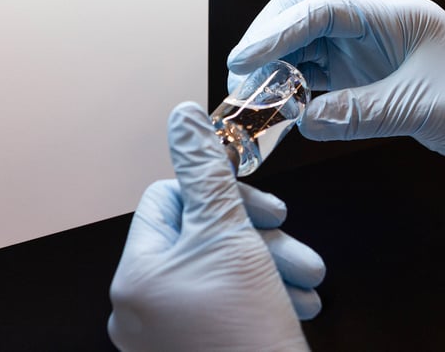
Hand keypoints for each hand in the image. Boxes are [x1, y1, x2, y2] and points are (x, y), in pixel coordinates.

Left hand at [107, 102, 323, 350]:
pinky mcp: (196, 348)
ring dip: (271, 266)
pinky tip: (297, 302)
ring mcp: (168, 333)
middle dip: (258, 237)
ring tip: (307, 281)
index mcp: (137, 275)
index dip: (219, 195)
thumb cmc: (248, 333)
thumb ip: (205, 171)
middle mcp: (143, 306)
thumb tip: (183, 116)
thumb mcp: (230, 234)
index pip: (169, 200)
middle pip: (202, 237)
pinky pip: (227, 302)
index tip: (262, 208)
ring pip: (223, 269)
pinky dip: (263, 295)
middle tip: (293, 245)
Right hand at [227, 0, 444, 174]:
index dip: (276, 33)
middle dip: (268, 42)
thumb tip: (302, 118)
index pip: (320, 11)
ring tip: (254, 97)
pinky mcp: (370, 80)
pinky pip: (321, 77)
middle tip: (242, 79)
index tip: (244, 60)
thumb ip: (359, 113)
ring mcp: (371, 54)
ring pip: (307, 48)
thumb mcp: (423, 109)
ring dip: (277, 69)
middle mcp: (377, 29)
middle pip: (304, 18)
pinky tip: (283, 107)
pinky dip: (297, 90)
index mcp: (394, 18)